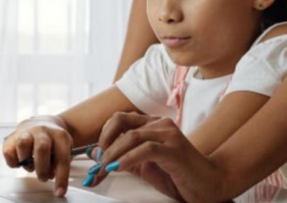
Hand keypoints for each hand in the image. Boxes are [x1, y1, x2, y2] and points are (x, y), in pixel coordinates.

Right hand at [2, 115, 72, 196]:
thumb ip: (59, 163)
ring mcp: (26, 132)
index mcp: (58, 135)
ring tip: (31, 165)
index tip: (60, 191)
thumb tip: (53, 179)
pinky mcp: (12, 137)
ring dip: (26, 162)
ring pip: (23, 144)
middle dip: (42, 169)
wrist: (43, 122)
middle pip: (41, 148)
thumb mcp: (63, 148)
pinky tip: (20, 161)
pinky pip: (8, 152)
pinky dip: (13, 162)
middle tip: (43, 177)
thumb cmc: (53, 140)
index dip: (61, 177)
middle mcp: (42, 131)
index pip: (61, 157)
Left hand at [89, 114, 227, 202]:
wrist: (210, 186)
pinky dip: (127, 159)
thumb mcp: (145, 167)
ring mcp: (168, 134)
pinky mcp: (174, 149)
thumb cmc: (178, 176)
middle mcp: (160, 123)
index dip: (104, 135)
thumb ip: (124, 158)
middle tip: (97, 162)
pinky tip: (118, 168)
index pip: (120, 119)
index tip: (95, 156)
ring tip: (104, 169)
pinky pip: (145, 149)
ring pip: (131, 135)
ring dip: (112, 153)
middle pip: (122, 121)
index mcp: (152, 124)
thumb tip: (96, 155)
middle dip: (104, 141)